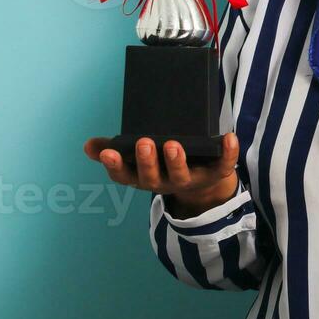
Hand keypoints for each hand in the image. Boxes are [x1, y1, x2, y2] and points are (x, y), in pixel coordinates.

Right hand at [83, 133, 240, 219]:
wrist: (201, 177)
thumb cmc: (163, 161)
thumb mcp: (137, 156)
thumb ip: (113, 149)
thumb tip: (89, 146)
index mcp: (143, 176)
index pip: (125, 176)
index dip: (115, 166)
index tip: (108, 153)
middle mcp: (164, 182)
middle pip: (152, 177)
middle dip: (147, 162)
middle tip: (144, 143)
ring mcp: (190, 179)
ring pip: (181, 176)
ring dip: (177, 161)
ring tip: (173, 145)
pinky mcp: (214, 174)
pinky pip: (222, 166)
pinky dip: (227, 153)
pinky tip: (229, 137)